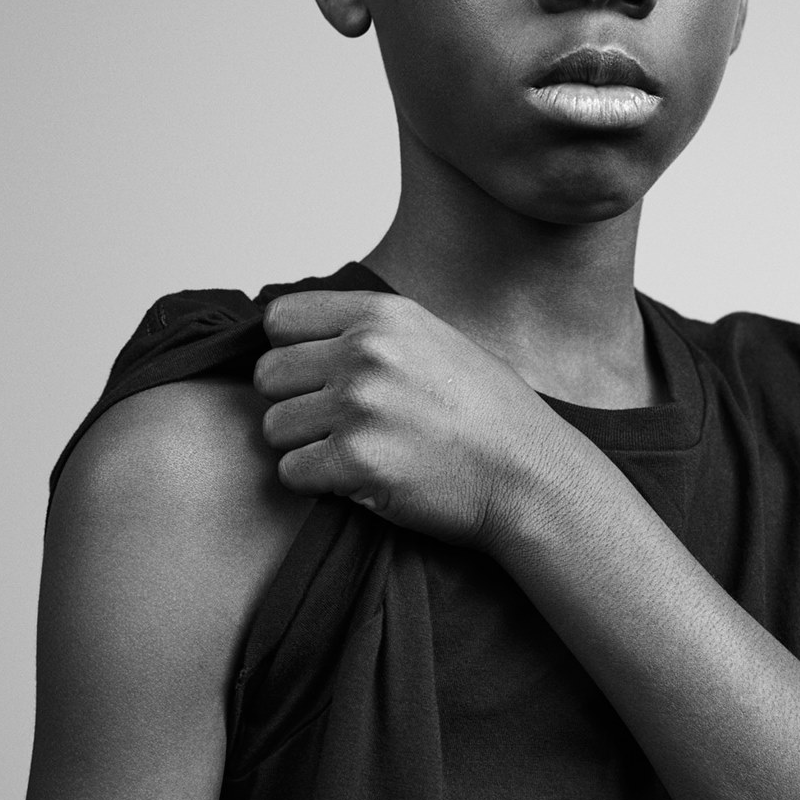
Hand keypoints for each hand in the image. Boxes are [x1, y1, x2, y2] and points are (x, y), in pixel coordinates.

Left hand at [253, 291, 566, 545]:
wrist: (530, 475)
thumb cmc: (493, 418)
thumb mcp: (439, 342)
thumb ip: (376, 334)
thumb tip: (314, 338)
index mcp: (382, 315)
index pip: (280, 319)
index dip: (290, 353)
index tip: (314, 378)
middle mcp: (365, 351)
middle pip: (268, 376)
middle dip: (293, 404)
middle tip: (333, 427)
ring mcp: (358, 405)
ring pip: (274, 427)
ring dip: (304, 448)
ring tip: (353, 456)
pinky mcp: (356, 459)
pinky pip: (292, 472)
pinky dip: (316, 484)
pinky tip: (358, 481)